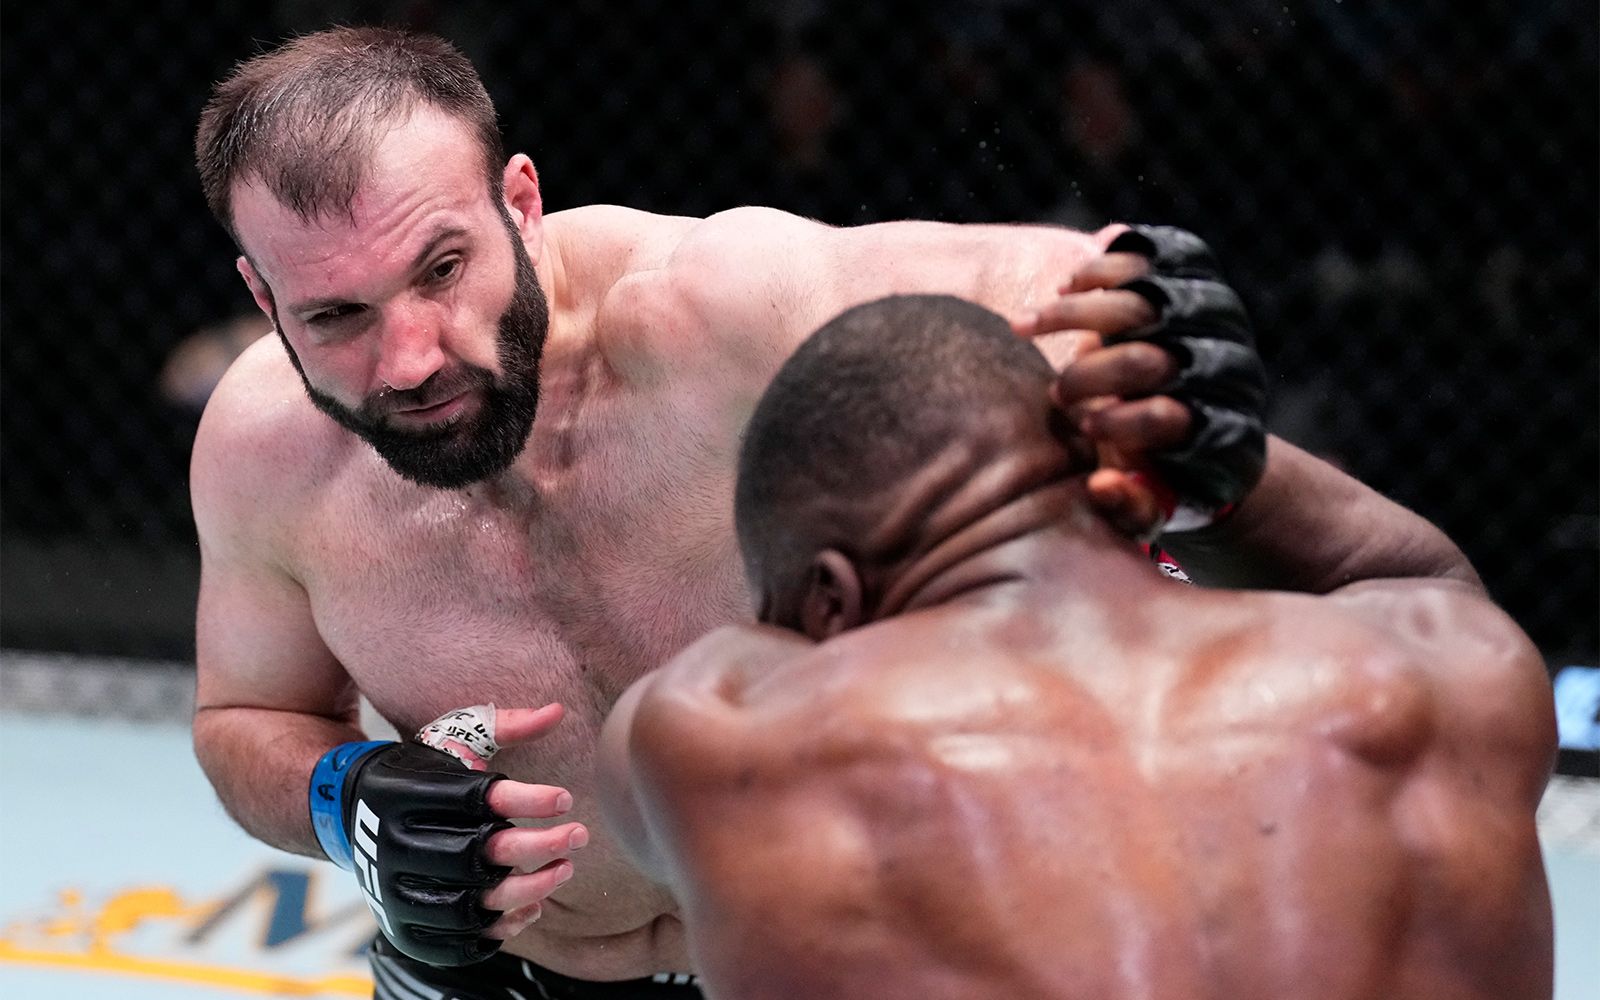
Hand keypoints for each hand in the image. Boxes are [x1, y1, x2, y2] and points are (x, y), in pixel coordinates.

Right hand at [309, 703, 582, 965]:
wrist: (350, 814)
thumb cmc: (416, 771)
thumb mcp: (450, 737)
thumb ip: (505, 725)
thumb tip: (559, 711)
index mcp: (404, 794)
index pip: (474, 800)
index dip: (524, 800)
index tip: (565, 798)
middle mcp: (393, 846)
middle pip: (476, 856)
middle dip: (536, 848)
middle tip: (579, 836)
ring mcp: (394, 892)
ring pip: (470, 904)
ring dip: (527, 891)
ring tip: (565, 870)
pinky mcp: (402, 926)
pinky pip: (456, 941)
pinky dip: (500, 929)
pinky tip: (533, 907)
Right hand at [1013, 225, 1267, 535]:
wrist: (1200, 414)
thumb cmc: (1167, 470)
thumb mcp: (1154, 505)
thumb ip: (1129, 508)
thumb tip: (1100, 484)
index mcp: (1221, 427)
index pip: (1167, 417)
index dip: (1118, 424)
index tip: (1080, 430)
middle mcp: (1226, 366)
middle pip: (1148, 358)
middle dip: (1088, 376)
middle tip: (1055, 394)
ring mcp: (1214, 314)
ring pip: (1144, 298)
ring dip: (1075, 313)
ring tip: (1025, 325)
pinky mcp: (1196, 276)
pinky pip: (1153, 254)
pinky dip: (1103, 267)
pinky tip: (1066, 285)